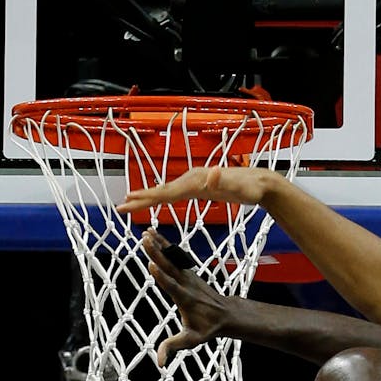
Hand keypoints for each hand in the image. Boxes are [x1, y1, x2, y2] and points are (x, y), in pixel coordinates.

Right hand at [117, 166, 274, 214]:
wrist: (260, 183)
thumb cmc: (250, 188)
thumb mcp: (239, 188)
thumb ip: (224, 182)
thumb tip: (211, 174)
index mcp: (196, 181)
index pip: (166, 193)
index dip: (146, 199)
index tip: (129, 204)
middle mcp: (192, 179)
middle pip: (162, 190)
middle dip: (140, 199)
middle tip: (120, 206)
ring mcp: (195, 182)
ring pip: (166, 191)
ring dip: (147, 197)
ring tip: (131, 201)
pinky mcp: (199, 187)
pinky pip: (175, 193)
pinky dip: (162, 196)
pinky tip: (157, 199)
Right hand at [141, 230, 234, 366]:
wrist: (226, 315)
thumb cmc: (207, 329)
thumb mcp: (191, 341)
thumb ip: (174, 348)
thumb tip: (160, 363)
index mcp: (185, 300)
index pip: (172, 287)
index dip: (161, 277)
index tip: (151, 265)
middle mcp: (187, 284)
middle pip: (170, 267)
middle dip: (157, 254)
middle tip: (144, 240)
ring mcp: (188, 276)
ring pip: (172, 258)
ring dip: (160, 245)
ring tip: (146, 232)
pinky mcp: (188, 272)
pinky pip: (175, 257)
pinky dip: (165, 246)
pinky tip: (154, 235)